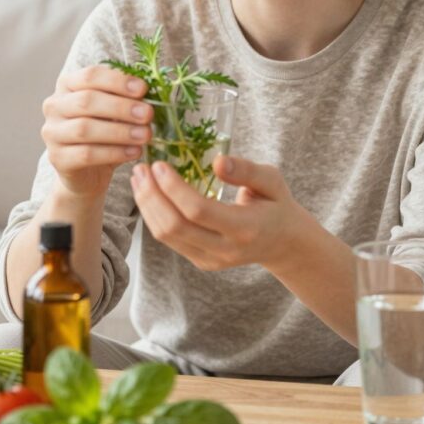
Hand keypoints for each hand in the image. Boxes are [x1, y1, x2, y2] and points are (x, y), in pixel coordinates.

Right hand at [41, 65, 151, 199]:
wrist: (88, 172)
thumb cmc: (104, 133)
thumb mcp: (115, 112)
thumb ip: (127, 99)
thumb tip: (151, 93)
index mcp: (68, 85)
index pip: (90, 76)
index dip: (117, 81)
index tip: (143, 89)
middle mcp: (54, 106)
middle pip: (87, 101)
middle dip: (121, 107)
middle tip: (148, 114)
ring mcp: (52, 133)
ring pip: (85, 129)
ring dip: (120, 131)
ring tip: (145, 135)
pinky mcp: (58, 158)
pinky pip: (86, 154)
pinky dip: (114, 153)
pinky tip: (134, 152)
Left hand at [129, 154, 313, 272]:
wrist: (284, 244)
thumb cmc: (277, 205)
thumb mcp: (273, 181)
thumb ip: (247, 171)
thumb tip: (217, 162)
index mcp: (245, 228)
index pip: (198, 210)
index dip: (173, 188)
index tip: (159, 164)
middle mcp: (225, 249)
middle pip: (175, 226)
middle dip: (151, 196)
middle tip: (142, 168)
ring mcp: (210, 260)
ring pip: (166, 236)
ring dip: (147, 206)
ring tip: (139, 178)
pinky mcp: (201, 262)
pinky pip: (169, 240)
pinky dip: (154, 216)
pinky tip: (149, 195)